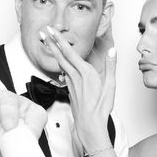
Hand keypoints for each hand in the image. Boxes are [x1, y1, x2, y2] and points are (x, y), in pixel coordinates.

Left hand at [43, 26, 116, 152]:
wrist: (90, 126)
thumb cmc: (100, 108)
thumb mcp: (110, 86)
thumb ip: (111, 66)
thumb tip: (112, 51)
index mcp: (85, 73)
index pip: (70, 53)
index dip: (60, 40)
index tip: (52, 31)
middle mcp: (76, 76)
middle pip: (61, 56)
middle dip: (51, 43)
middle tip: (43, 32)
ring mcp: (71, 84)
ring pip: (61, 64)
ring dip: (54, 52)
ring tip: (48, 43)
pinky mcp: (70, 90)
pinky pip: (64, 74)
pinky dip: (60, 65)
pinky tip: (61, 65)